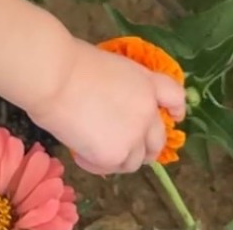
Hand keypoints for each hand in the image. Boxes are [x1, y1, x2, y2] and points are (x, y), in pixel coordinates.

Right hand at [26, 39, 184, 176]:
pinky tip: (80, 153)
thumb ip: (123, 90)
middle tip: (123, 144)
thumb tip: (112, 104)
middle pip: (158, 139)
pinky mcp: (115, 156)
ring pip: (136, 160)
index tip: (173, 117)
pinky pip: (111, 168)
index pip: (175, 97)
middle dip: (145, 146)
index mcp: (146, 83)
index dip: (176, 109)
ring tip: (94, 147)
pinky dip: (97, 164)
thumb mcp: (111, 69)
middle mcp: (147, 112)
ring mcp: (134, 136)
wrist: (57, 77)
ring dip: (120, 157)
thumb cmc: (73, 63)